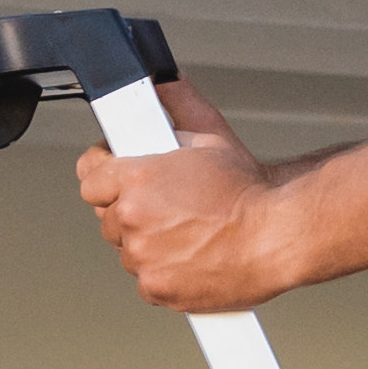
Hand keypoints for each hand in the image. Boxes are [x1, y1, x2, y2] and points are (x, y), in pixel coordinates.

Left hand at [71, 80, 289, 311]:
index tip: (118, 179)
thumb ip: (178, 104)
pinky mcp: (156, 287)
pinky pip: (146, 280)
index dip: (105, 176)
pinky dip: (164, 273)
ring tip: (185, 233)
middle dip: (131, 210)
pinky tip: (190, 257)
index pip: (89, 177)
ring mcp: (141, 255)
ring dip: (147, 243)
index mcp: (136, 176)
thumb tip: (165, 81)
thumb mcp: (210, 134)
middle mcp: (132, 216)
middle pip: (108, 216)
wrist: (278, 236)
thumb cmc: (249, 191)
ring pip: (128, 250)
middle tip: (167, 207)